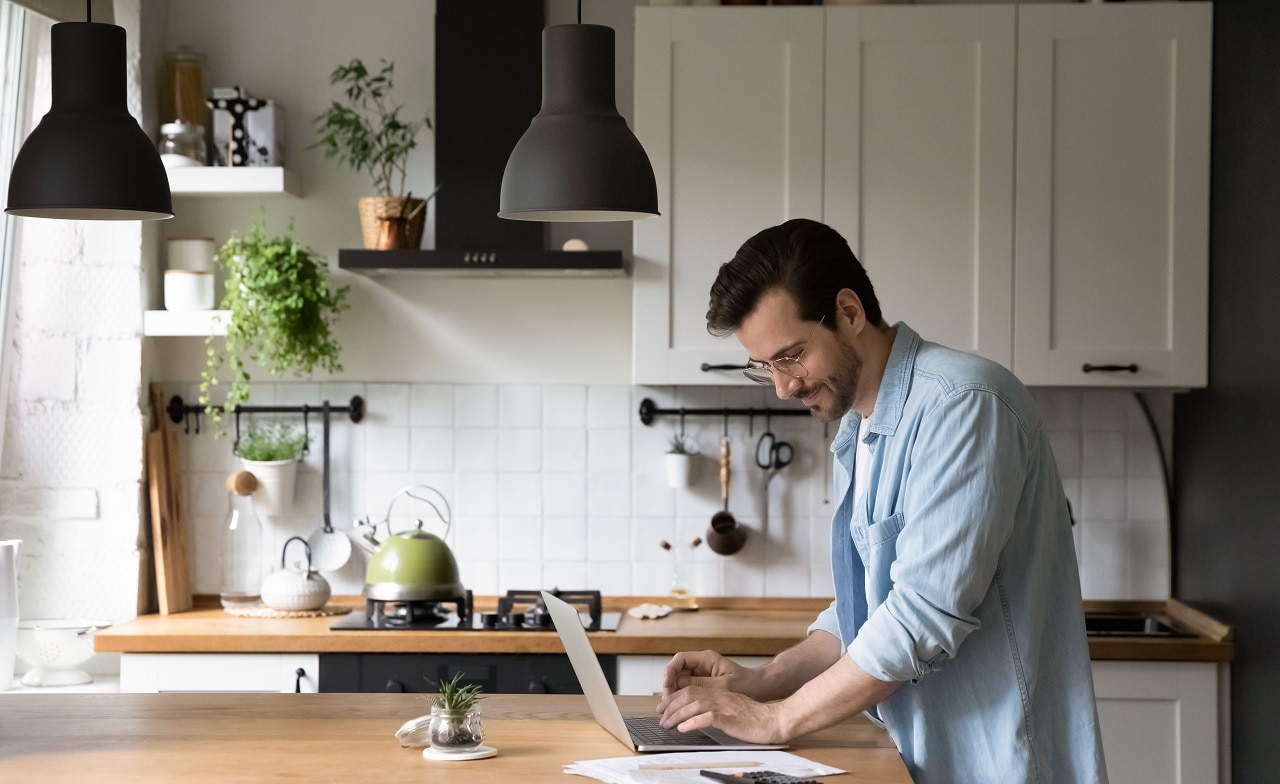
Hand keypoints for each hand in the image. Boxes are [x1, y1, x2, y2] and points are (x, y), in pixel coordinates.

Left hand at [657, 685, 787, 743]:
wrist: (774, 720)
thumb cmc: (753, 718)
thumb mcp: (730, 708)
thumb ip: (715, 708)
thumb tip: (695, 716)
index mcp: (719, 693)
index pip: (690, 690)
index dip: (675, 699)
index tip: (664, 708)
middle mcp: (719, 696)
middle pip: (689, 695)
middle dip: (672, 707)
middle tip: (662, 719)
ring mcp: (724, 706)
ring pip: (694, 705)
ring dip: (678, 715)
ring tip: (667, 725)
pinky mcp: (730, 718)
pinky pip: (708, 717)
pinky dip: (693, 722)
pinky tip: (684, 728)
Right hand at [659, 650, 758, 700]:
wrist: (761, 688)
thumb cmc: (747, 684)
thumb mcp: (723, 686)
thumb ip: (701, 685)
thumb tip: (679, 685)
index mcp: (707, 659)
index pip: (680, 659)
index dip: (670, 671)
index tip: (666, 685)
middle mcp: (702, 664)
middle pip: (677, 671)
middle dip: (670, 685)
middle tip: (666, 702)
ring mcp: (702, 674)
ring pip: (680, 681)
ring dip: (674, 693)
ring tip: (669, 709)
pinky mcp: (704, 684)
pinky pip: (688, 688)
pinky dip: (682, 698)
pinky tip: (679, 709)